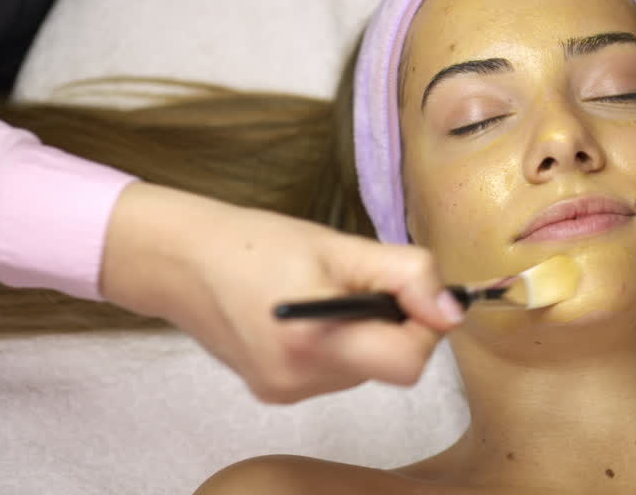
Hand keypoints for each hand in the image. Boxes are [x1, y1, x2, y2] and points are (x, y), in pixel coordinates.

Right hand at [99, 182, 462, 402]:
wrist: (182, 262)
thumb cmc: (258, 244)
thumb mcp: (341, 245)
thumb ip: (407, 276)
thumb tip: (453, 311)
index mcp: (317, 342)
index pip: (410, 363)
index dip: (424, 325)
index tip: (411, 290)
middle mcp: (301, 380)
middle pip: (390, 365)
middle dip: (390, 322)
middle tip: (356, 280)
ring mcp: (286, 391)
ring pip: (365, 366)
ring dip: (362, 331)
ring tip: (322, 292)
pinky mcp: (275, 391)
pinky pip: (335, 370)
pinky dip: (336, 342)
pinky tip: (303, 313)